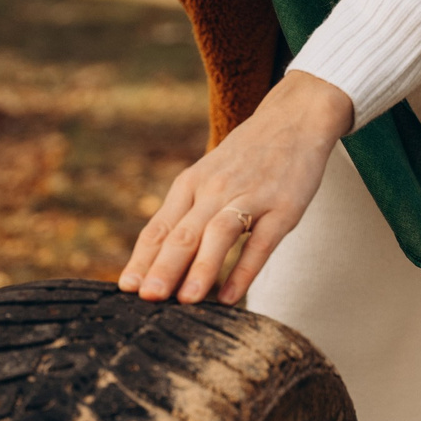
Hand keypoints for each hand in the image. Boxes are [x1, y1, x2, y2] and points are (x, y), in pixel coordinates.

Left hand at [120, 71, 356, 305]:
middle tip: (147, 299)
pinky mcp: (283, 208)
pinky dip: (245, 270)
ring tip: (187, 301)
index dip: (142, 258)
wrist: (294, 120)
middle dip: (163, 267)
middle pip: (183, 233)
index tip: (126, 288)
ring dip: (202, 269)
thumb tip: (157, 261)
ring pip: (219, 235)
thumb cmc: (245, 158)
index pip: (159, 227)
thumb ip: (186, 214)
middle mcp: (214, 190)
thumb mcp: (207, 177)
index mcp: (190, 185)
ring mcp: (250, 198)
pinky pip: (261, 243)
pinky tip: (231, 297)